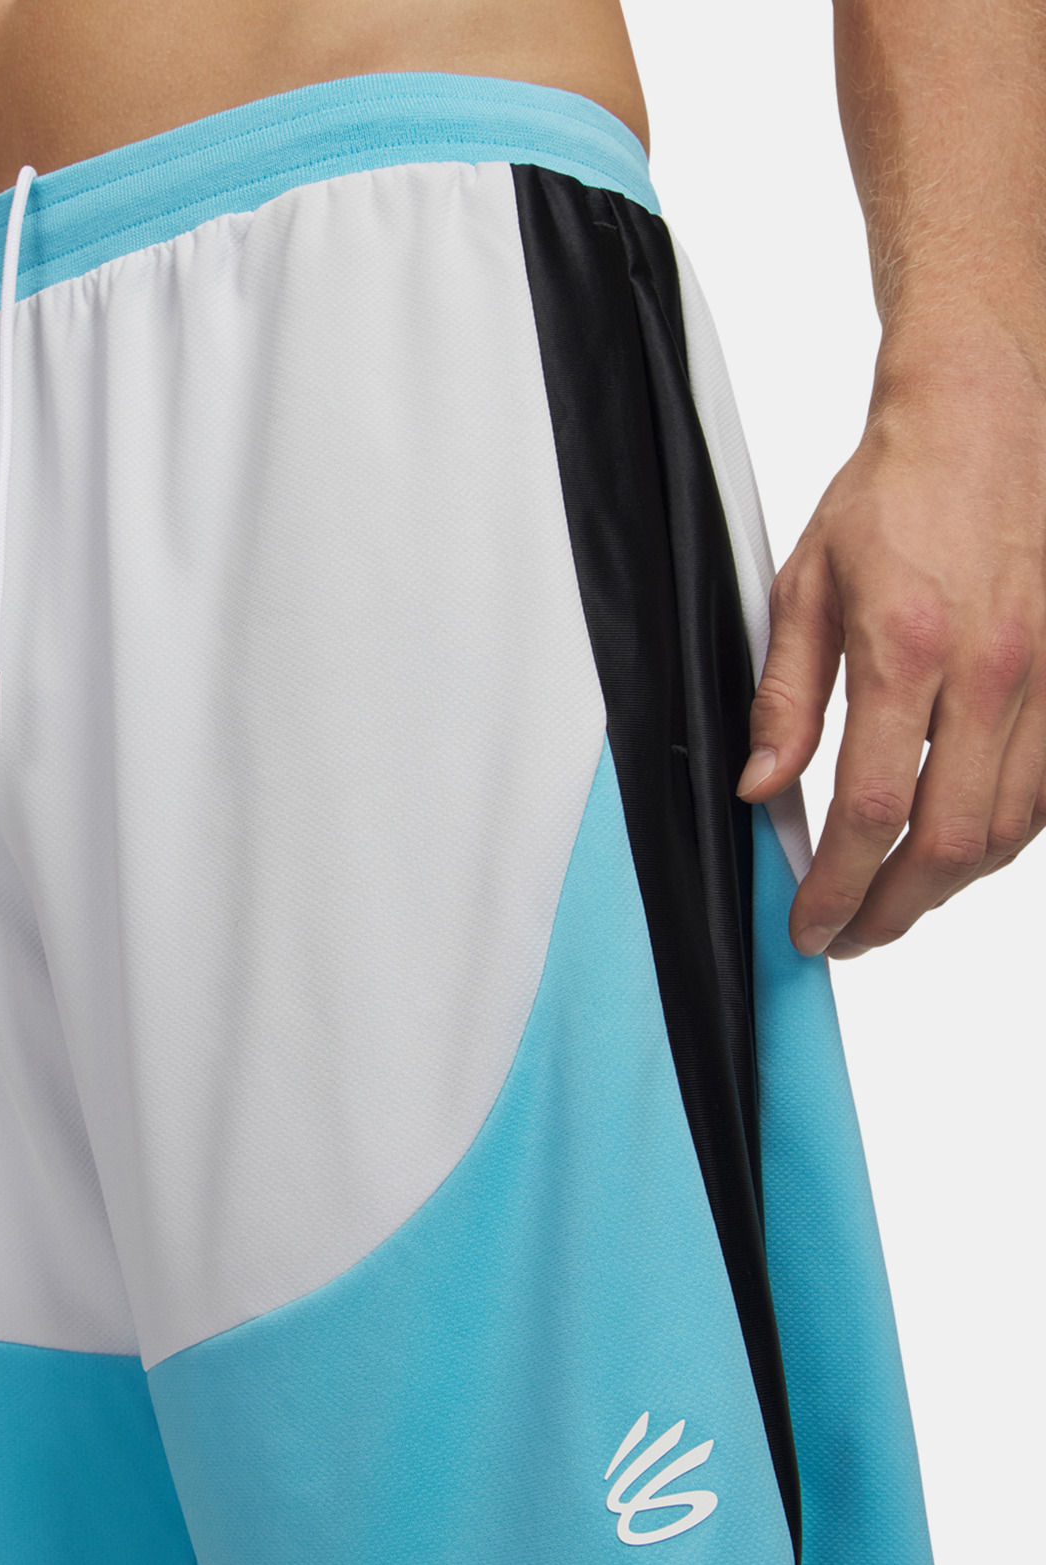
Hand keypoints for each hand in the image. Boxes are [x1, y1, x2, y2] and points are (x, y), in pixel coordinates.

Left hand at [736, 337, 1045, 957]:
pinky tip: (954, 849)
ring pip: (1008, 831)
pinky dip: (999, 839)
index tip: (809, 923)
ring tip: (893, 904)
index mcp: (909, 648)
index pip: (872, 810)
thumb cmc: (896, 492)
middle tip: (848, 935)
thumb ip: (783, 700)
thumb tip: (761, 790)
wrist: (988, 414)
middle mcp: (993, 671)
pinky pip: (1045, 791)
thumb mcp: (805, 587)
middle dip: (892, 910)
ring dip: (947, 887)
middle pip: (950, 843)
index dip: (837, 886)